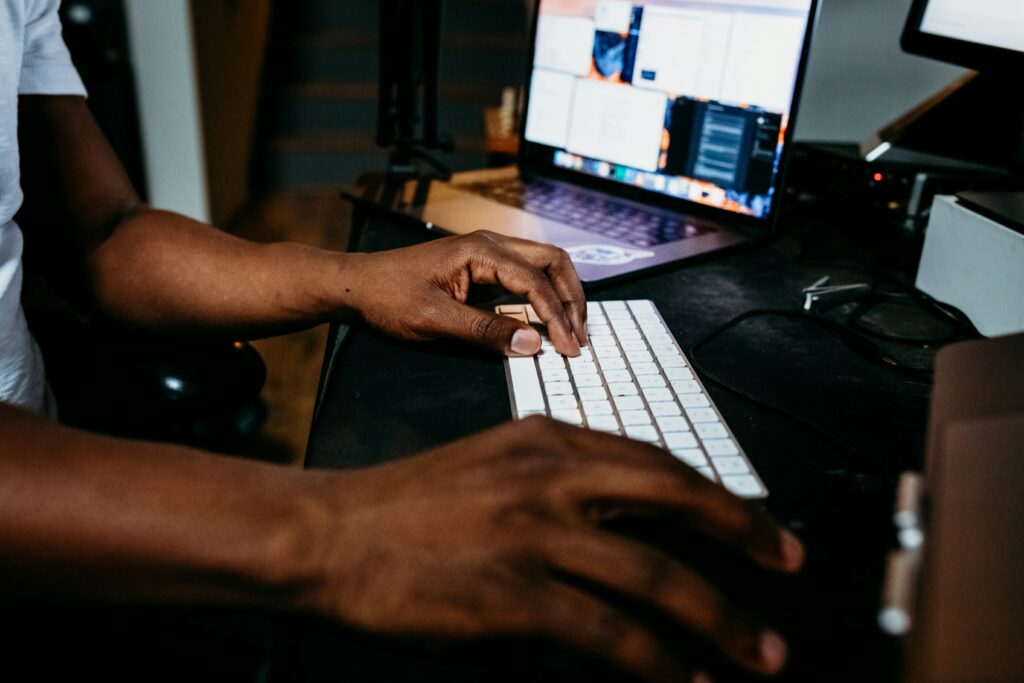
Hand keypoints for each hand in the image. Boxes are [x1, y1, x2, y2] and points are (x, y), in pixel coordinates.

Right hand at [306, 417, 804, 680]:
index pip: (658, 461)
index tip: (763, 529)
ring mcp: (535, 537)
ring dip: (721, 622)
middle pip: (675, 502)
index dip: (720, 498)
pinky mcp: (515, 599)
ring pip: (657, 579)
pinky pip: (611, 636)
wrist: (332, 535)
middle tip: (792, 569)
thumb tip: (633, 534)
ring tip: (761, 655)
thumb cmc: (410, 506)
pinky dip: (662, 665)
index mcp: (550, 439)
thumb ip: (563, 486)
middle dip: (745, 539)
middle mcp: (552, 477)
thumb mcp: (495, 466)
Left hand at [347, 231, 586, 355]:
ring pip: (543, 266)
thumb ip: (485, 332)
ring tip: (570, 331)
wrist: (358, 285)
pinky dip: (543, 298)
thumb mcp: (434, 320)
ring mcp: (488, 254)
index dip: (557, 316)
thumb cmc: (388, 297)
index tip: (568, 349)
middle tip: (580, 337)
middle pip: (552, 261)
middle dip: (572, 298)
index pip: (535, 281)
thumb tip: (533, 344)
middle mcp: (490, 244)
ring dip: (561, 296)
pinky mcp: (483, 268)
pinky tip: (547, 322)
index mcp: (480, 250)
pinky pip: (525, 277)